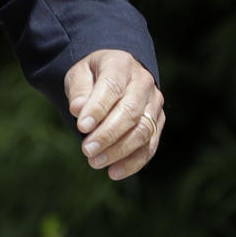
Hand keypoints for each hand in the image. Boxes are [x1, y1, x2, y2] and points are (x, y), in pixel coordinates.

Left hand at [64, 49, 163, 180]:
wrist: (118, 73)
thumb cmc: (94, 75)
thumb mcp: (79, 73)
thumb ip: (79, 90)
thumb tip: (78, 109)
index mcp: (121, 64)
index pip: (112, 87)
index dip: (98, 108)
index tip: (81, 127)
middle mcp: (143, 82)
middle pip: (130, 112)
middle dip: (108, 134)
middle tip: (86, 150)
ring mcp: (154, 103)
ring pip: (143, 131)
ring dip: (119, 150)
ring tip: (94, 162)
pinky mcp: (158, 122)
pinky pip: (150, 145)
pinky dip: (133, 162)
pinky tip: (114, 172)